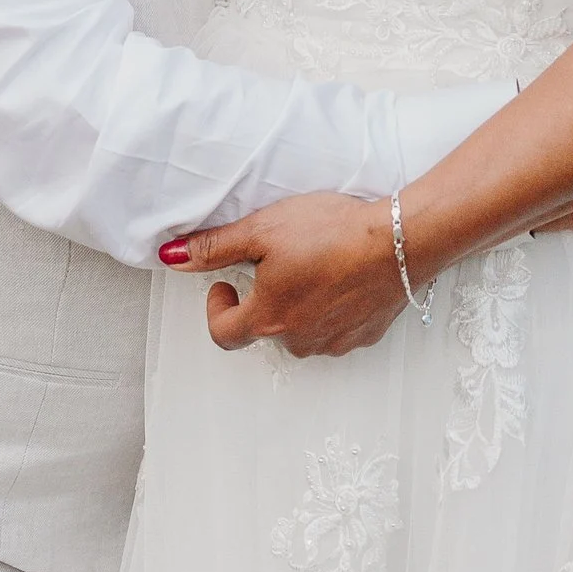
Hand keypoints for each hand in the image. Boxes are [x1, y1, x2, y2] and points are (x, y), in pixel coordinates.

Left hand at [159, 194, 404, 357]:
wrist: (400, 240)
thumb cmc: (332, 232)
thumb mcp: (263, 229)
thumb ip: (214, 248)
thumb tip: (172, 258)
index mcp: (268, 318)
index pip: (223, 333)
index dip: (217, 307)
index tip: (225, 282)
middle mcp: (298, 340)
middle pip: (265, 330)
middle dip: (262, 300)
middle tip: (276, 261)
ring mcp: (334, 342)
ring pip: (301, 331)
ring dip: (298, 306)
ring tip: (313, 264)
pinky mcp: (364, 335)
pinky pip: (336, 330)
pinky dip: (332, 309)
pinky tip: (342, 277)